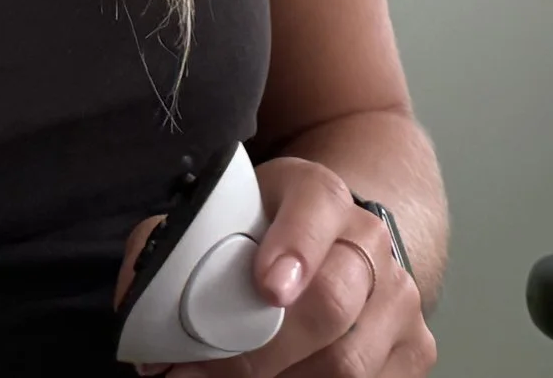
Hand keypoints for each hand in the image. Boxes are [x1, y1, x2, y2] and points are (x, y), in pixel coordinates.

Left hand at [111, 156, 435, 376]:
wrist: (341, 239)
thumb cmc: (264, 233)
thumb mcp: (221, 215)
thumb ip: (176, 244)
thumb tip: (138, 302)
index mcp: (318, 194)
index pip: (315, 206)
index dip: (294, 246)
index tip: (266, 289)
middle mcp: (369, 241)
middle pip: (332, 302)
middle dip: (259, 352)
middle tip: (194, 375)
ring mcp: (400, 299)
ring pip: (349, 362)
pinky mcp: (413, 350)